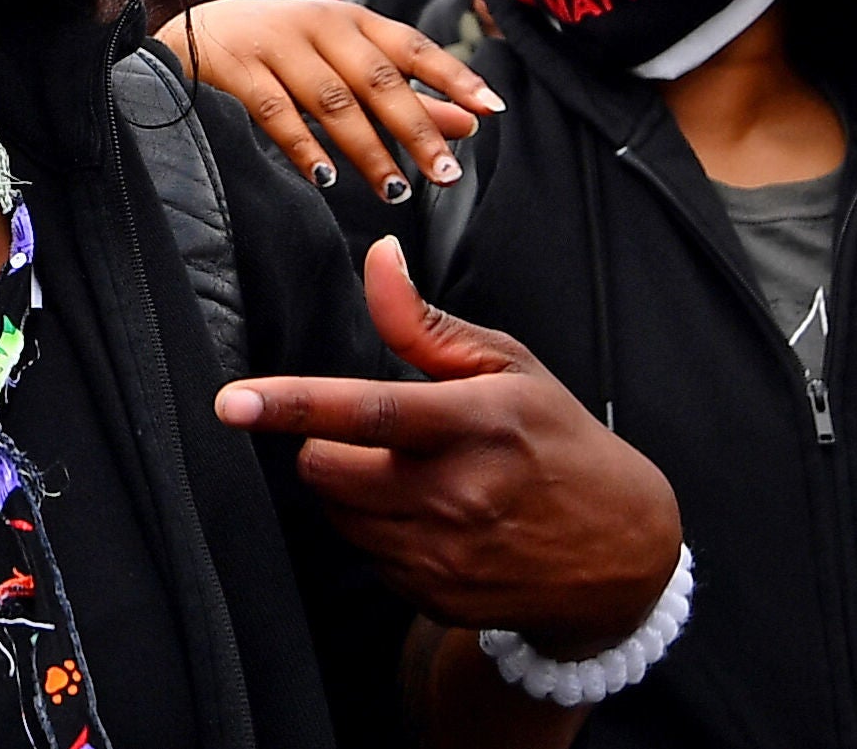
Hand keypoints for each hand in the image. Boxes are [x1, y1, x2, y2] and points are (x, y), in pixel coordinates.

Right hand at [158, 0, 501, 199]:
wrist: (189, 31)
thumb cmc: (282, 51)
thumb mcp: (343, 62)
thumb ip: (405, 93)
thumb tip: (470, 122)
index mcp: (350, 20)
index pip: (412, 46)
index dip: (453, 76)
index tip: (489, 110)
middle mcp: (317, 25)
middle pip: (378, 79)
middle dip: (416, 129)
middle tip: (447, 174)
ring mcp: (274, 44)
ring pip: (332, 100)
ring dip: (366, 148)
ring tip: (393, 191)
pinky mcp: (236, 68)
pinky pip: (275, 112)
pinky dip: (303, 147)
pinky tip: (327, 179)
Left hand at [216, 239, 681, 656]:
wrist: (623, 552)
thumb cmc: (557, 441)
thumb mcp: (507, 367)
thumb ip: (424, 322)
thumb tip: (378, 258)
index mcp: (477, 425)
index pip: (369, 412)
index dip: (293, 405)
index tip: (233, 403)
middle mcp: (461, 495)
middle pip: (325, 470)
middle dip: (324, 447)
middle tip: (369, 439)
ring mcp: (449, 555)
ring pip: (337, 515)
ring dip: (349, 491)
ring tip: (407, 477)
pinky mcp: (440, 597)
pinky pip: (367, 556)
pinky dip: (378, 533)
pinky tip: (427, 520)